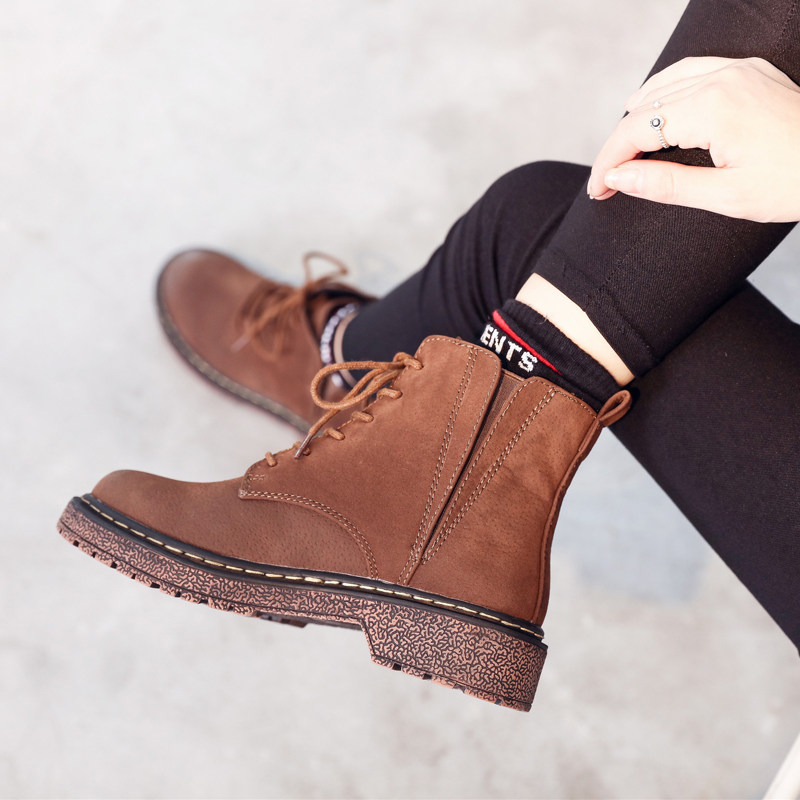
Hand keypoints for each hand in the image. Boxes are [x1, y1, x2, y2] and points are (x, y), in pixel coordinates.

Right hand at [587, 57, 799, 222]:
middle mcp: (721, 79)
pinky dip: (664, 93)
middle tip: (607, 183)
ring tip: (624, 153)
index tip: (597, 190)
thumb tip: (616, 177)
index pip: (637, 131)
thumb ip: (665, 184)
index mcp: (712, 108)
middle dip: (619, 146)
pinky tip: (655, 111)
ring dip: (637, 119)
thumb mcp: (726, 195)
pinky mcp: (749, 71)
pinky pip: (691, 71)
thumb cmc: (794, 183)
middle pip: (645, 109)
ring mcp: (737, 70)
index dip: (608, 161)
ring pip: (664, 86)